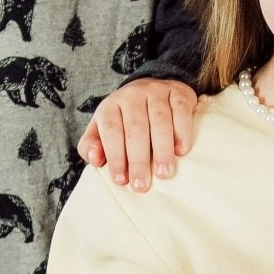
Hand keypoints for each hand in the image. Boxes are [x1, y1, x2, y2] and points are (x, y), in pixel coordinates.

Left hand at [79, 77, 197, 190]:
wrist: (151, 87)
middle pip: (135, 128)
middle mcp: (133, 95)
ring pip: (160, 120)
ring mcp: (157, 91)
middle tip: (142, 185)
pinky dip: (182, 132)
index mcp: (111, 106)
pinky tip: (181, 151)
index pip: (111, 131)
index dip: (115, 156)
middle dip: (138, 159)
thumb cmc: (124, 119)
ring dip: (162, 149)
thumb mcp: (101, 129)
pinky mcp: (179, 92)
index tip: (121, 180)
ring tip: (164, 173)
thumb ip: (90, 146)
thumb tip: (95, 160)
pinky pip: (181, 111)